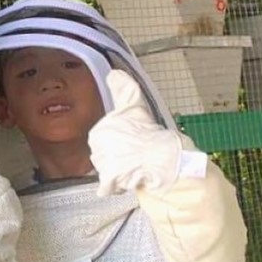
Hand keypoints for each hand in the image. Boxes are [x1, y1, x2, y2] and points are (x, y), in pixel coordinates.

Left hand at [90, 70, 198, 196]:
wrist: (166, 157)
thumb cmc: (151, 132)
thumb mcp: (135, 106)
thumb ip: (123, 90)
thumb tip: (114, 73)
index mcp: (98, 130)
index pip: (103, 141)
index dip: (120, 143)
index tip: (133, 141)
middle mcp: (95, 147)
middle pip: (103, 156)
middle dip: (118, 157)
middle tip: (136, 154)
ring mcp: (102, 165)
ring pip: (106, 172)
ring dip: (121, 171)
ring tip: (136, 165)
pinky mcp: (109, 180)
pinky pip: (106, 187)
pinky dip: (116, 187)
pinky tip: (130, 180)